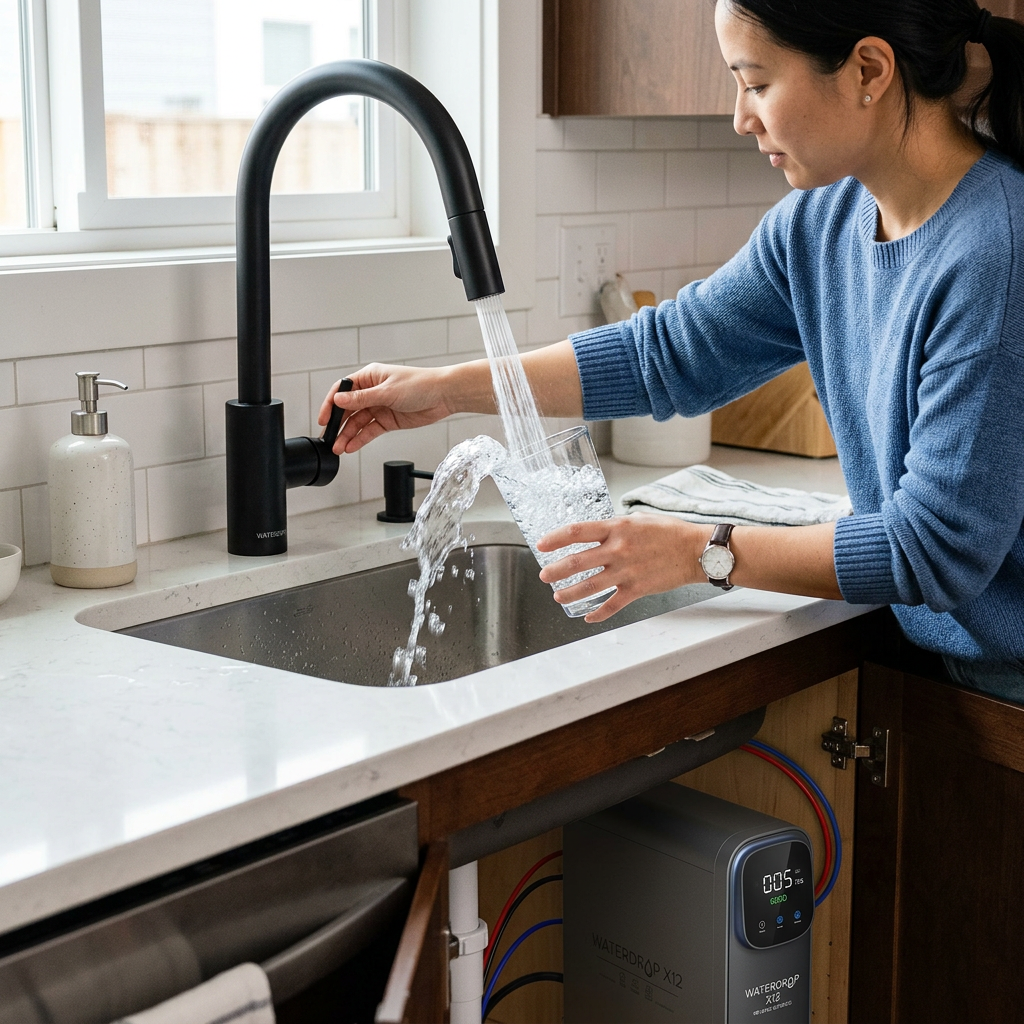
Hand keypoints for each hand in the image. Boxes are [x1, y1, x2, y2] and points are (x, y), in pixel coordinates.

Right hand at [317, 364, 457, 453]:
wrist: (443, 395)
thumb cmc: (420, 384)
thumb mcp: (387, 392)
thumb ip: (362, 399)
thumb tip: (338, 400)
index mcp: (369, 377)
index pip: (343, 390)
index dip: (330, 404)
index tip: (323, 418)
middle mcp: (372, 391)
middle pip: (348, 409)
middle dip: (337, 424)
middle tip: (329, 439)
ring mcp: (380, 406)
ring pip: (358, 422)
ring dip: (348, 435)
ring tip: (339, 448)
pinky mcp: (388, 420)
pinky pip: (370, 431)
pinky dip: (361, 439)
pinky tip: (352, 446)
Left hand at [536, 512, 704, 622]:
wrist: (695, 551)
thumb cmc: (670, 533)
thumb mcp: (638, 520)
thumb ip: (615, 527)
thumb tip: (597, 532)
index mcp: (616, 528)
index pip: (577, 532)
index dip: (555, 539)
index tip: (542, 545)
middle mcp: (618, 549)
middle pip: (576, 562)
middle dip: (555, 571)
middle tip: (544, 575)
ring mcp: (626, 571)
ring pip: (589, 586)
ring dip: (569, 593)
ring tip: (558, 596)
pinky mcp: (637, 589)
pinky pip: (612, 605)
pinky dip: (598, 614)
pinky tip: (588, 617)